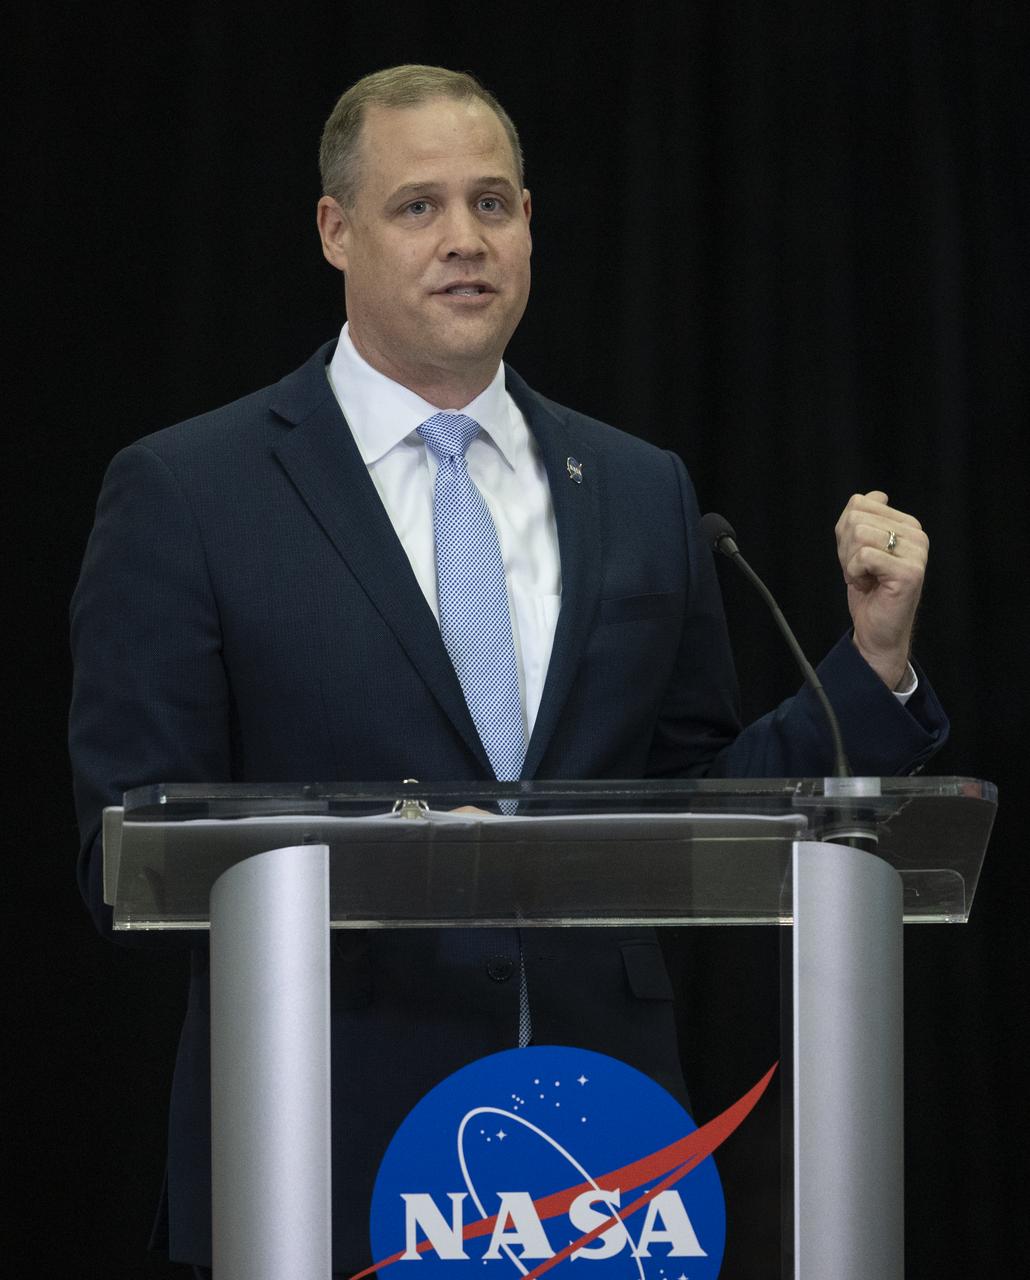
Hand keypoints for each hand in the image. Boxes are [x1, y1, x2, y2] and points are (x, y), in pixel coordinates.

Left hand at [834, 490, 927, 689]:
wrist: (877, 630)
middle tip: (860, 571)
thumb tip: (876, 495)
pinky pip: (865, 556)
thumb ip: (860, 519)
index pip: (860, 503)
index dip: (845, 532)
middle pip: (857, 518)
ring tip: (866, 578)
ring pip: (860, 534)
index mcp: (907, 525)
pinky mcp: (910, 572)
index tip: (858, 556)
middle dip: (846, 548)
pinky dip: (855, 573)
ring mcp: (917, 553)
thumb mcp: (857, 548)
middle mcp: (917, 535)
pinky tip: (869, 586)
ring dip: (851, 562)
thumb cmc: (868, 590)